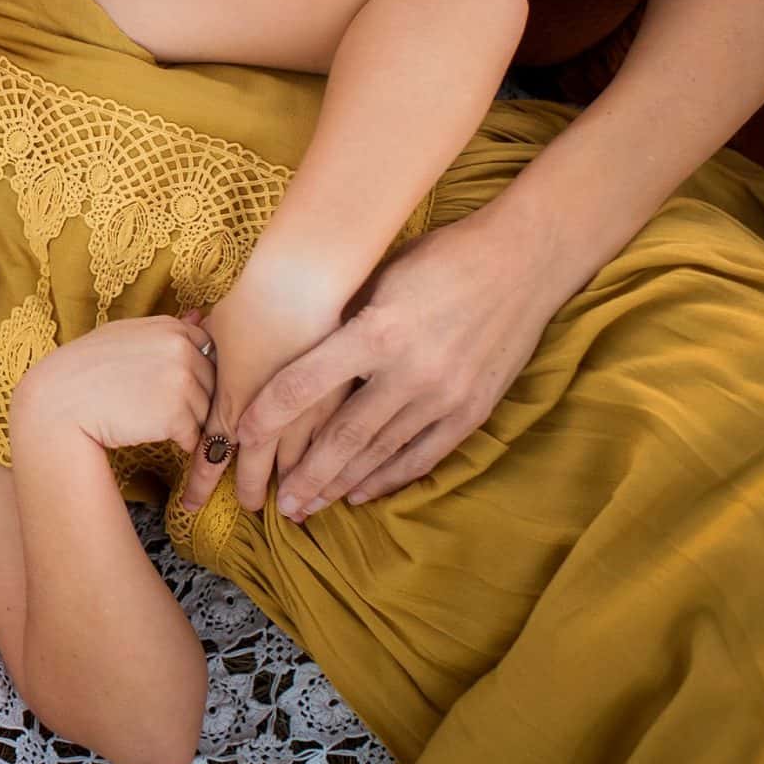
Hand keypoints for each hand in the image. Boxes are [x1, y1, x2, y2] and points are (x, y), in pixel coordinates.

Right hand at [11, 314, 217, 455]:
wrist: (58, 404)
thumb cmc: (85, 370)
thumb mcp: (122, 335)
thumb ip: (164, 330)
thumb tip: (201, 316)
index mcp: (170, 327)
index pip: (208, 351)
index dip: (191, 371)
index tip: (165, 382)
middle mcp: (181, 350)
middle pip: (211, 383)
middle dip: (193, 398)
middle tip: (153, 405)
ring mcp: (181, 382)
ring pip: (204, 412)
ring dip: (185, 421)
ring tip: (147, 418)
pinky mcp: (176, 415)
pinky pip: (193, 437)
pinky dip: (178, 442)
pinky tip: (148, 432)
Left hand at [178, 273, 345, 511]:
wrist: (299, 286)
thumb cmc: (250, 303)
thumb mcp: (216, 333)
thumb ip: (208, 354)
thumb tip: (199, 351)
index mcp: (231, 405)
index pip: (210, 455)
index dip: (200, 483)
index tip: (190, 505)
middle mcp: (267, 420)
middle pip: (256, 469)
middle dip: (251, 492)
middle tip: (251, 509)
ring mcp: (306, 415)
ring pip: (298, 466)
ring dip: (295, 487)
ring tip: (296, 505)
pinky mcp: (339, 403)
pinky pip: (334, 448)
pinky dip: (332, 466)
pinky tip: (336, 477)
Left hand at [229, 206, 563, 517]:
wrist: (524, 260)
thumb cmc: (441, 257)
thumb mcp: (379, 277)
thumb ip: (342, 321)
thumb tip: (291, 350)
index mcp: (377, 331)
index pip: (304, 385)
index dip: (267, 415)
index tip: (239, 436)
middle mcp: (410, 372)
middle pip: (342, 437)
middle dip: (304, 475)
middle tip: (277, 503)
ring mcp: (445, 396)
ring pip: (379, 453)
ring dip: (340, 484)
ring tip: (309, 506)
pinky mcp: (472, 410)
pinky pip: (422, 456)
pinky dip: (389, 478)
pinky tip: (361, 493)